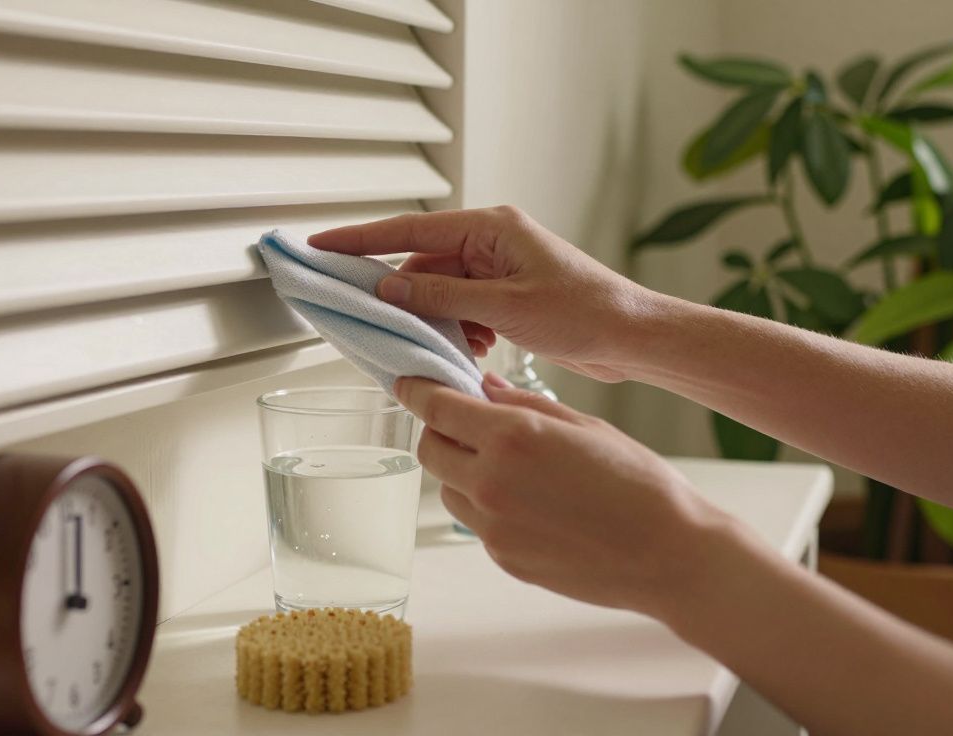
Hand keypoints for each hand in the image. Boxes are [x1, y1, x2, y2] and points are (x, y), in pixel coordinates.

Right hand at [310, 206, 652, 381]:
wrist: (631, 338)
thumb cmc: (584, 313)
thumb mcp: (505, 308)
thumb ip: (442, 298)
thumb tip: (389, 290)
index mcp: (491, 228)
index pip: (409, 230)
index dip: (360, 240)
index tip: (320, 246)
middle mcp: (492, 242)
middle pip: (422, 266)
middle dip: (404, 299)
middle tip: (374, 323)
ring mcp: (498, 270)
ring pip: (440, 293)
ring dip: (437, 322)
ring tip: (456, 345)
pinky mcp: (507, 296)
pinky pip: (462, 309)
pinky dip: (459, 331)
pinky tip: (475, 351)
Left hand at [395, 372, 727, 617]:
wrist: (669, 554)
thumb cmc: (639, 484)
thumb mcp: (583, 425)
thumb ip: (524, 405)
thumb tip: (485, 388)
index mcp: (511, 439)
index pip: (436, 408)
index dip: (418, 390)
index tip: (410, 382)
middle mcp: (490, 483)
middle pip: (430, 450)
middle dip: (440, 430)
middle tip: (468, 422)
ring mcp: (493, 527)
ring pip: (448, 489)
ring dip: (462, 470)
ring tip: (510, 466)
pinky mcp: (503, 558)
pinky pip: (477, 523)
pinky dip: (488, 505)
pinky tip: (533, 502)